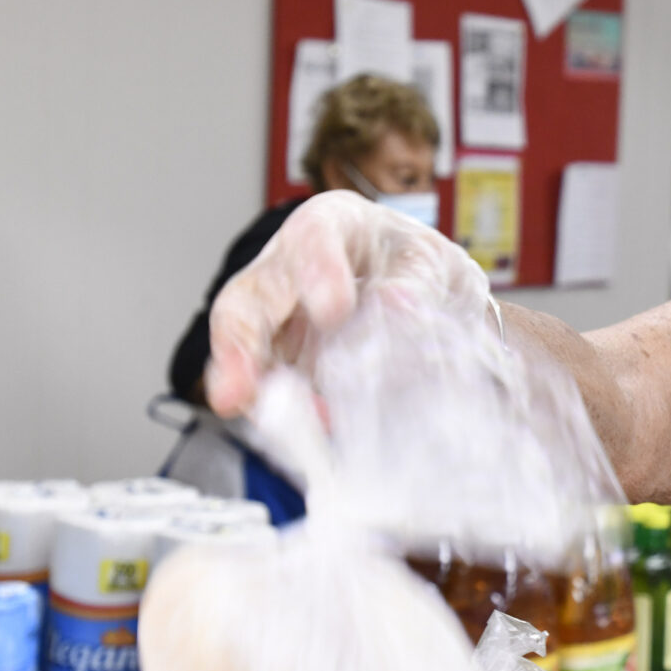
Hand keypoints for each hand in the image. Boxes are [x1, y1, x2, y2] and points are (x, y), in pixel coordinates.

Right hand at [205, 192, 490, 415]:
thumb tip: (400, 310)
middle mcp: (286, 274)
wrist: (414, 296)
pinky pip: (270, 398)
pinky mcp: (283, 372)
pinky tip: (302, 443)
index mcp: (330, 227)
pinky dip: (284, 423)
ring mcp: (276, 328)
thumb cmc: (411, 266)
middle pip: (246, 303)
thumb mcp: (430, 262)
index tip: (334, 309)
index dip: (318, 273)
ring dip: (251, 397)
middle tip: (239, 392)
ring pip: (244, 359)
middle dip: (239, 350)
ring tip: (273, 428)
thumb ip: (416, 284)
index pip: (314, 240)